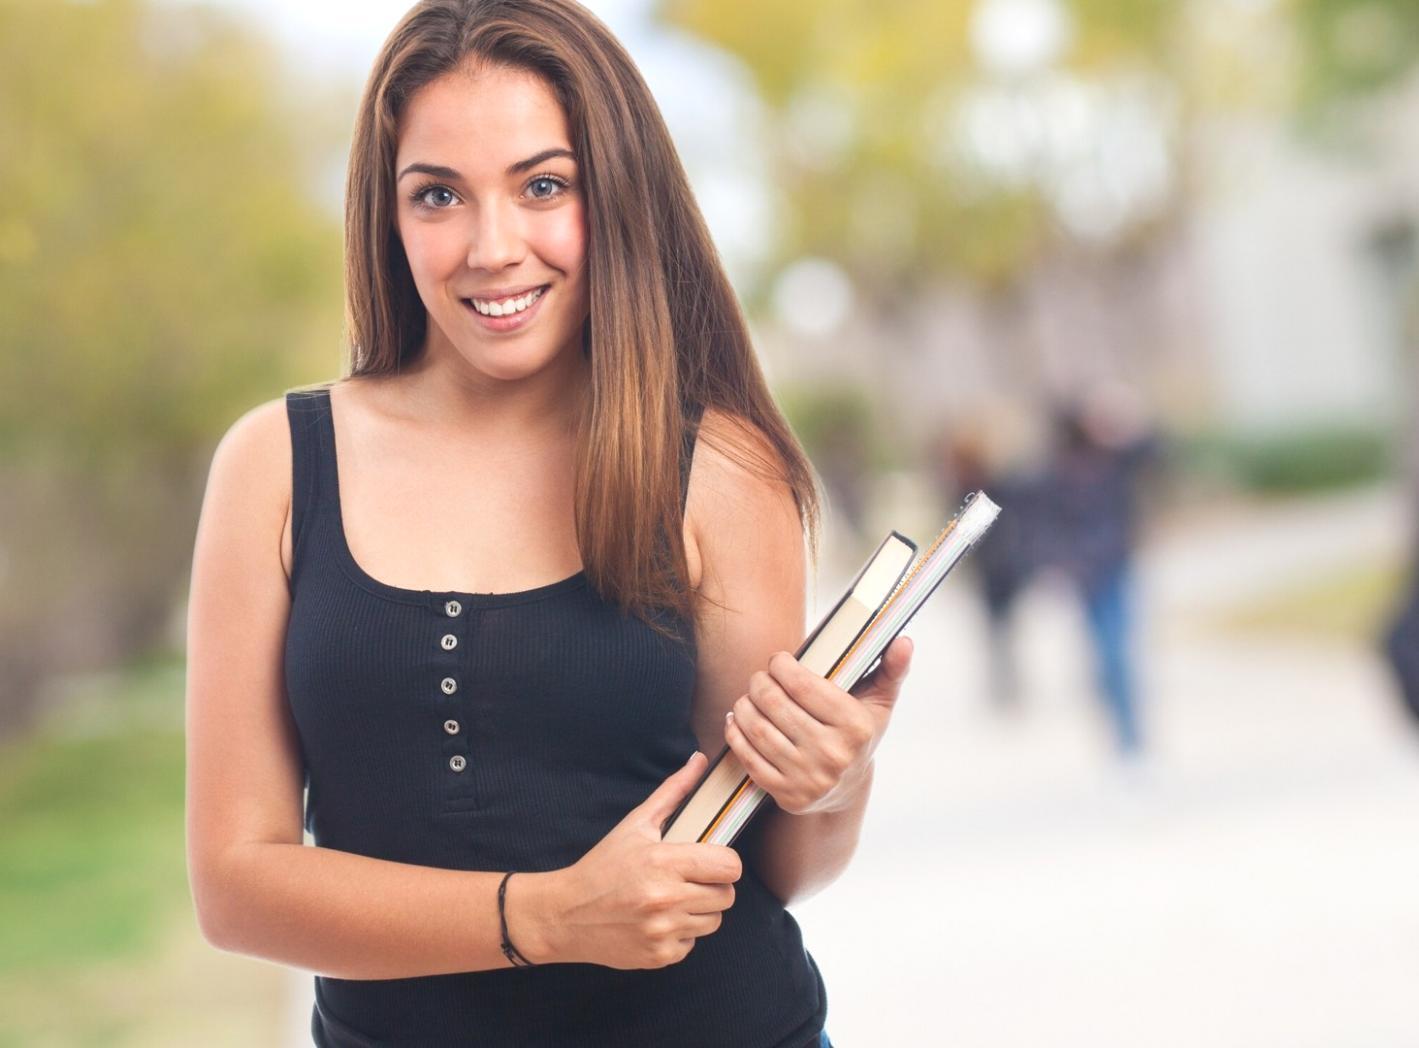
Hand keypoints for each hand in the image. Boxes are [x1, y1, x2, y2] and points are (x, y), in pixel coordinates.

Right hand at [525, 752, 741, 969]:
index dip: (724, 862)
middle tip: (688, 880)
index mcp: (664, 862)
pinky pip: (692, 944)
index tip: (710, 861)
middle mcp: (666, 898)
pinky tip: (657, 920)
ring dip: (699, 911)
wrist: (564, 914)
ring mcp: (663, 930)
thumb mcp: (636, 825)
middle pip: (727, 896)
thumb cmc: (602, 865)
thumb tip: (699, 761)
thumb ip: (673, 792)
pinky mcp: (659, 956)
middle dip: (712, 886)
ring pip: (714, 921)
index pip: (730, 866)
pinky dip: (680, 934)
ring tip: (672, 899)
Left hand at [724, 635, 914, 815]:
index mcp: (855, 727)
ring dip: (744, 706)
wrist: (848, 790)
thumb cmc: (860, 734)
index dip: (781, 666)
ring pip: (758, 730)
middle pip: (775, 704)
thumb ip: (892, 669)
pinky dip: (736, 735)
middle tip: (759, 678)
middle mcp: (832, 755)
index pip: (802, 685)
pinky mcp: (787, 795)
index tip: (778, 660)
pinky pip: (749, 759)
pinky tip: (737, 720)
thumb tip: (904, 642)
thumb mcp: (880, 702)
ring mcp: (808, 778)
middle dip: (759, 683)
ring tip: (748, 696)